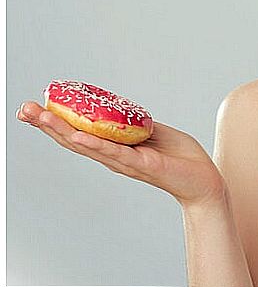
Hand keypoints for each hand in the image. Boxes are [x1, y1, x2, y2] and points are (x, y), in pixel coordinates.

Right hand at [16, 100, 226, 207]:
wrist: (204, 179)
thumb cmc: (179, 157)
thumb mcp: (152, 132)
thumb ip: (133, 124)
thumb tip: (118, 108)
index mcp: (115, 147)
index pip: (79, 133)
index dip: (57, 121)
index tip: (35, 107)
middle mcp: (114, 157)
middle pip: (74, 139)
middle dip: (48, 124)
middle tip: (24, 109)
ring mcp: (127, 162)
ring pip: (89, 145)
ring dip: (63, 131)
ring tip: (41, 118)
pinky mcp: (144, 164)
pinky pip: (117, 153)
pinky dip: (97, 145)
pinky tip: (78, 136)